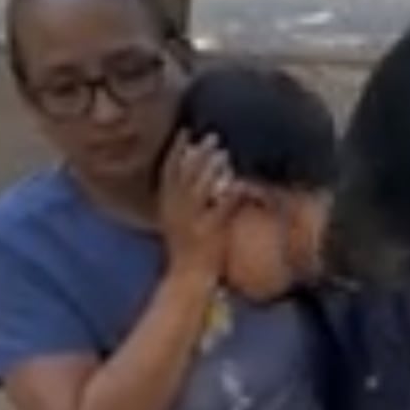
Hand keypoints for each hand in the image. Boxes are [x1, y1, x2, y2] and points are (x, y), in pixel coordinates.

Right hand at [158, 131, 237, 284]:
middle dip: (198, 154)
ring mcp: (191, 222)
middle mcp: (175, 212)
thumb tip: (197, 171)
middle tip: (213, 137)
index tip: (186, 131)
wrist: (188, 278)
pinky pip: (220, 210)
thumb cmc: (187, 247)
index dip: (176, 150)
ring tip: (225, 154)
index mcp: (166, 207)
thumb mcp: (178, 219)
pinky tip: (242, 184)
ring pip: (199, 189)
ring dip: (211, 169)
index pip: (167, 173)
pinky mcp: (208, 232)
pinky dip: (231, 196)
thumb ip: (183, 197)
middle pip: (184, 176)